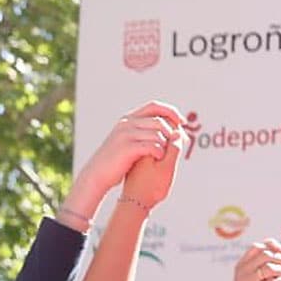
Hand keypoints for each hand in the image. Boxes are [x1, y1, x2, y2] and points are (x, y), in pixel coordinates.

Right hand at [65, 102, 184, 215]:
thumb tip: (167, 127)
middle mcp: (127, 123)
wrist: (98, 173)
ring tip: (167, 154)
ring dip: (167, 145)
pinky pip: (152, 146)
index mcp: (129, 119)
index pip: (154, 106)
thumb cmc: (118, 159)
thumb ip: (145, 132)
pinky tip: (159, 158)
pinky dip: (159, 152)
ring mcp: (126, 135)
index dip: (171, 111)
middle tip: (181, 142)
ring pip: (158, 134)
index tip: (183, 122)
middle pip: (160, 121)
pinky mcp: (127, 148)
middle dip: (173, 132)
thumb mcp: (130, 140)